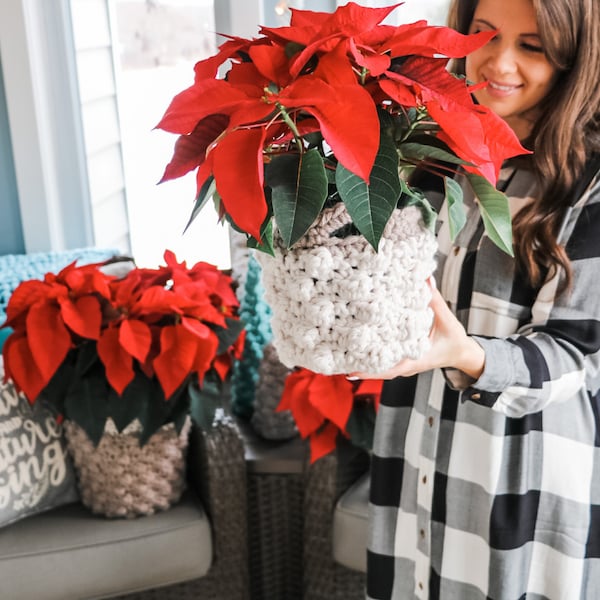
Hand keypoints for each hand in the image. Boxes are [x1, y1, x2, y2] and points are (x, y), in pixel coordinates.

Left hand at [349, 280, 484, 379]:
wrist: (461, 352)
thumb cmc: (453, 337)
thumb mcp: (445, 318)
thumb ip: (434, 299)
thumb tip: (424, 279)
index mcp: (415, 359)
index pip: (389, 368)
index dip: (370, 369)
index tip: (352, 369)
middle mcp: (406, 365)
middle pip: (378, 370)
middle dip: (359, 367)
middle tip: (337, 363)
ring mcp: (403, 364)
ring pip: (379, 367)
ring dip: (362, 363)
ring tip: (340, 358)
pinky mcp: (402, 359)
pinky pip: (384, 361)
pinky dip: (370, 358)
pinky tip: (355, 352)